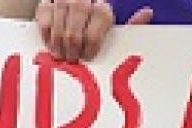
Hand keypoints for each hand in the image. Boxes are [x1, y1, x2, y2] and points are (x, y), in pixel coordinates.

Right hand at [36, 1, 152, 62]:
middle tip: (73, 58)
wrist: (73, 23)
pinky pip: (44, 15)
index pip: (99, 20)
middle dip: (74, 42)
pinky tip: (51, 44)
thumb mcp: (114, 35)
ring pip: (60, 16)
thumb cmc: (96, 38)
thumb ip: (130, 27)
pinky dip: (47, 32)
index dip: (92, 40)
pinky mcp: (46, 3)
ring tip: (61, 54)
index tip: (88, 56)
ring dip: (59, 39)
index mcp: (103, 8)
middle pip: (77, 18)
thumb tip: (148, 12)